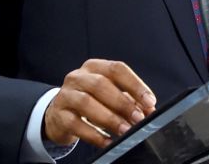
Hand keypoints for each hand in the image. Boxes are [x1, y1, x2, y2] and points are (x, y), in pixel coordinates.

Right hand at [43, 59, 157, 147]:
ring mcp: (66, 95)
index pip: (117, 69)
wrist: (59, 115)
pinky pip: (76, 124)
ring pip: (86, 102)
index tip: (150, 102)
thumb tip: (148, 110)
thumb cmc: (90, 102)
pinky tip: (108, 142)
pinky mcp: (58, 115)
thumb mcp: (109, 96)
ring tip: (125, 130)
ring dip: (109, 118)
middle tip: (138, 118)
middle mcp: (78, 77)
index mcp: (95, 67)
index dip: (135, 85)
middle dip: (123, 103)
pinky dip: (94, 135)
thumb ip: (129, 100)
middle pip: (101, 84)